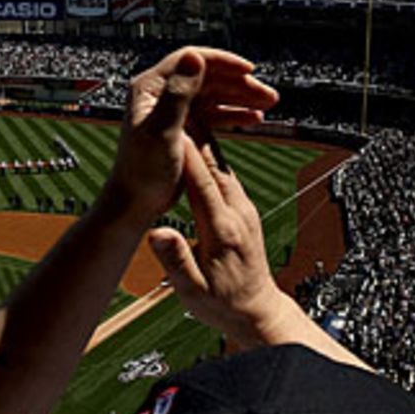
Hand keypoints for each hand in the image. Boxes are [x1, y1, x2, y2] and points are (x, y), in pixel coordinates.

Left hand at [104, 48, 276, 224]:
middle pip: (207, 76)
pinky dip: (232, 113)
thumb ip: (178, 94)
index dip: (223, 62)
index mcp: (150, 87)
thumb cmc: (142, 171)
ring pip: (213, 94)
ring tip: (269, 105)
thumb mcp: (163, 131)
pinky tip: (254, 119)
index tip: (250, 71)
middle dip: (240, 83)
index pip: (191, 60)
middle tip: (270, 95)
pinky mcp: (181, 126)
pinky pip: (211, 112)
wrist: (134, 203)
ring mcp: (171, 109)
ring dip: (240, 97)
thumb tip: (194, 58)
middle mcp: (160, 93)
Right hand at [147, 130, 285, 346]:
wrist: (257, 311)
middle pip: (214, 161)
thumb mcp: (194, 292)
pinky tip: (198, 138)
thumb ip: (176, 261)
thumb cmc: (222, 305)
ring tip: (182, 109)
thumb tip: (157, 233)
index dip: (184, 152)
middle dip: (193, 130)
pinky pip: (225, 171)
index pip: (200, 182)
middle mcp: (237, 212)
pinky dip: (210, 151)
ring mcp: (243, 207)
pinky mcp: (243, 208)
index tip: (168, 127)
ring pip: (222, 161)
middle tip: (174, 102)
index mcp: (222, 230)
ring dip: (203, 135)